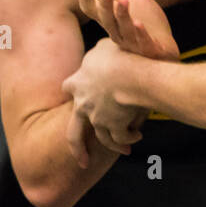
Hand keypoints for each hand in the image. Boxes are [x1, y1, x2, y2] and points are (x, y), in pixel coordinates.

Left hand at [62, 38, 144, 160]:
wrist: (130, 74)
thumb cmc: (119, 55)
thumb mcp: (104, 46)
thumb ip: (100, 51)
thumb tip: (102, 48)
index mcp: (78, 82)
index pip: (68, 87)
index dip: (73, 90)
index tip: (74, 94)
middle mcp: (83, 104)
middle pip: (74, 132)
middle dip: (78, 147)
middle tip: (83, 160)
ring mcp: (98, 118)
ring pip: (103, 138)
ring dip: (116, 145)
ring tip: (127, 149)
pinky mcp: (114, 127)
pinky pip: (121, 139)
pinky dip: (129, 140)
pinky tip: (137, 137)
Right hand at [78, 0, 179, 60]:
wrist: (164, 46)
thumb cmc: (144, 19)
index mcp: (109, 18)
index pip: (91, 9)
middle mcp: (116, 32)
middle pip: (106, 18)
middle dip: (105, 3)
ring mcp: (132, 42)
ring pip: (123, 29)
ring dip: (122, 15)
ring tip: (124, 0)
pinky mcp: (149, 50)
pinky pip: (143, 43)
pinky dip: (141, 34)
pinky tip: (139, 24)